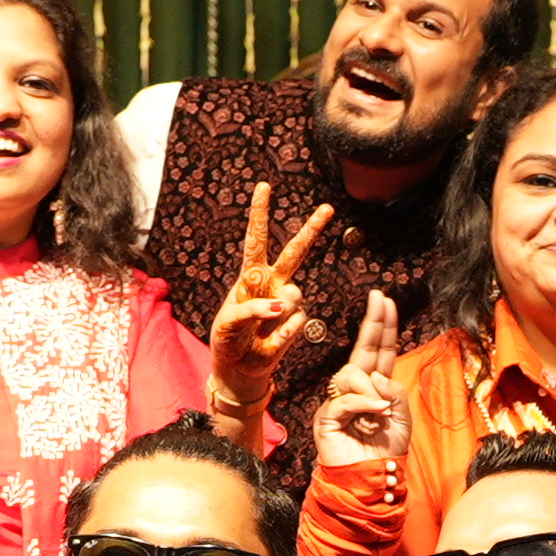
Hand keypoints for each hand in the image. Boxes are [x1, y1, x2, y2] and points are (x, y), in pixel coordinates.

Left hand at [210, 181, 333, 428]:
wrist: (240, 369)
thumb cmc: (229, 341)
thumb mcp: (228, 323)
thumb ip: (250, 309)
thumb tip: (279, 305)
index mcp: (250, 276)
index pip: (257, 239)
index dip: (260, 213)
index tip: (264, 186)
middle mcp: (272, 284)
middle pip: (294, 252)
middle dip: (311, 230)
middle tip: (327, 208)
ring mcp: (286, 303)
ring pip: (294, 294)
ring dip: (277, 311)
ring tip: (260, 328)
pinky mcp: (296, 324)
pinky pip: (294, 322)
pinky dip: (280, 334)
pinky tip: (269, 341)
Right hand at [310, 292, 406, 480]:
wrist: (371, 480)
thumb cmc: (385, 452)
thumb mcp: (401, 418)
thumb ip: (394, 391)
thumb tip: (376, 375)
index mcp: (375, 387)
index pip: (380, 351)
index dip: (383, 327)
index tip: (385, 301)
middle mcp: (355, 389)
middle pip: (363, 350)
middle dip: (373, 323)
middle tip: (379, 299)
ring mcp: (339, 401)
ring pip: (352, 374)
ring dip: (372, 391)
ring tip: (382, 414)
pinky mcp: (327, 417)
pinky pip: (344, 399)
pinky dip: (364, 405)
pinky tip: (375, 415)